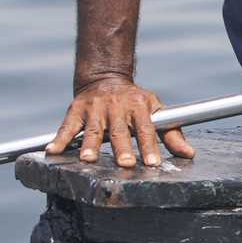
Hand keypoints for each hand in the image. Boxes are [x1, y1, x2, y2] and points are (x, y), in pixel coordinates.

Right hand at [46, 77, 194, 168]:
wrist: (106, 78)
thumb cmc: (135, 102)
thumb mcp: (156, 111)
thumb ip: (171, 133)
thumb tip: (189, 154)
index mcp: (138, 107)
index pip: (146, 129)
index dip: (149, 146)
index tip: (152, 163)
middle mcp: (116, 106)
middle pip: (119, 130)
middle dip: (122, 148)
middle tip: (125, 164)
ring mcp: (95, 108)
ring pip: (92, 129)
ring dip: (89, 145)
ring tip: (87, 159)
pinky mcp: (76, 110)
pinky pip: (67, 126)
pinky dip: (60, 138)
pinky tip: (53, 151)